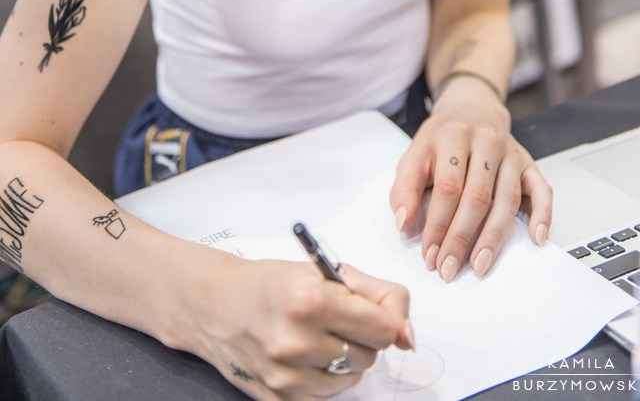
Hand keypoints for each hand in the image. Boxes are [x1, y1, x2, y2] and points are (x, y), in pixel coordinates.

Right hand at [179, 252, 414, 399]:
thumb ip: (373, 294)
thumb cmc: (270, 283)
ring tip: (317, 336)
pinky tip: (304, 356)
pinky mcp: (278, 399)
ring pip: (350, 379)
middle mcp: (296, 341)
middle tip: (337, 318)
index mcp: (310, 300)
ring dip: (344, 359)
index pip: (382, 327)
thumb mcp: (321, 271)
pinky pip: (326, 396)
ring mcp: (286, 376)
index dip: (385, 318)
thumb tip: (407, 336)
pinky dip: (324, 378)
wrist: (214, 305)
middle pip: (369, 355)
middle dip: (362, 336)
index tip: (376, 313)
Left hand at [389, 76, 552, 281]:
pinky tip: (536, 238)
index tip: (428, 253)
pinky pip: (541, 190)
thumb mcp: (414, 155)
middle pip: (476, 196)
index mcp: (452, 135)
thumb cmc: (441, 141)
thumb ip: (405, 188)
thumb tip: (405, 224)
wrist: (471, 109)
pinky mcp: (528, 162)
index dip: (437, 223)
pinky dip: (543, 215)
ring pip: (506, 199)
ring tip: (479, 265)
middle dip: (461, 237)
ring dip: (492, 237)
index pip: (447, 186)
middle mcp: (484, 140)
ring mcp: (510, 152)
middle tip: (448, 268)